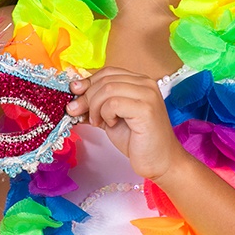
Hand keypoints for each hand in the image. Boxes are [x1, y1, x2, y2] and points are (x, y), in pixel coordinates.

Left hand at [65, 66, 187, 181]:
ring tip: (98, 122)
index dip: (88, 83)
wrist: (160, 162)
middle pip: (105, 79)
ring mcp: (147, 95)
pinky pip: (113, 103)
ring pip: (107, 89)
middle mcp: (146, 83)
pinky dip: (105, 114)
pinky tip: (111, 124)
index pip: (107, 72)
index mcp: (139, 81)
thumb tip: (74, 94)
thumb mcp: (111, 117)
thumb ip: (96, 104)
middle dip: (86, 97)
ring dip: (95, 107)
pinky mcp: (146, 109)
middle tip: (79, 114)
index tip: (74, 95)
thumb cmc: (138, 141)